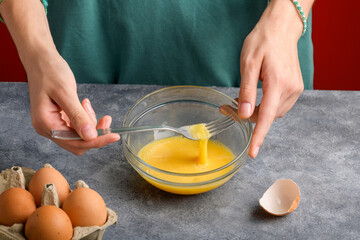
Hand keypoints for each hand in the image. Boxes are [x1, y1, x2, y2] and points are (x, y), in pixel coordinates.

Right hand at [27, 51, 119, 154]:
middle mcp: (46, 128)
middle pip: (78, 144)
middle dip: (94, 133)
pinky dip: (85, 118)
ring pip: (79, 136)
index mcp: (45, 124)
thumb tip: (90, 136)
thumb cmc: (49, 71)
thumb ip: (77, 116)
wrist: (40, 59)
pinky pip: (76, 127)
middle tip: (105, 118)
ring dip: (89, 124)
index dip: (96, 141)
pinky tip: (84, 105)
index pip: (75, 143)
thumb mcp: (65, 92)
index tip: (114, 136)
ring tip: (87, 104)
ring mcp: (52, 124)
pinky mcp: (58, 119)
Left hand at [238, 0, 303, 157]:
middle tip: (227, 108)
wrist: (281, 29)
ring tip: (238, 103)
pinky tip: (254, 100)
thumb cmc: (263, 41)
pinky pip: (278, 106)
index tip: (253, 153)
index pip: (267, 116)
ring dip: (256, 113)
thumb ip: (246, 91)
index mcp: (278, 83)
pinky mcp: (295, 88)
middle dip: (247, 117)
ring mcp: (295, 89)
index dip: (259, 136)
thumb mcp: (248, 63)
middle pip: (267, 116)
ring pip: (273, 113)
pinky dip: (265, 107)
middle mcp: (291, 89)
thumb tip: (244, 115)